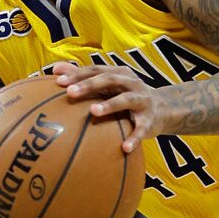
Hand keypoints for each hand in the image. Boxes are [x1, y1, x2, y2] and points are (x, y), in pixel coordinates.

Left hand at [53, 61, 169, 152]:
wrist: (163, 109)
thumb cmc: (126, 95)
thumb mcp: (108, 85)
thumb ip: (83, 77)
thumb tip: (55, 69)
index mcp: (118, 73)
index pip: (96, 70)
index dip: (78, 74)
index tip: (58, 81)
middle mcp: (131, 83)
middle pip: (109, 79)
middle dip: (90, 85)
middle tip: (70, 92)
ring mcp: (142, 100)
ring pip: (126, 99)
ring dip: (110, 105)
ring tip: (93, 111)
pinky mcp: (151, 120)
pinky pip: (142, 129)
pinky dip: (134, 138)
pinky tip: (125, 148)